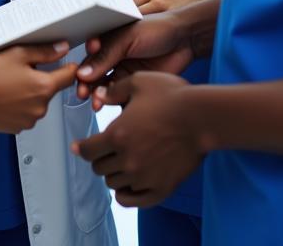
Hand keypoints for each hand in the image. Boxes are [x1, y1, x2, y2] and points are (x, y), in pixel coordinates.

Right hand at [0, 42, 75, 132]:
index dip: (68, 66)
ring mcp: (31, 120)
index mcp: (44, 87)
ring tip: (10, 85)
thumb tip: (62, 48)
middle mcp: (41, 107)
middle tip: (22, 71)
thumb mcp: (18, 54)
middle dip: (41, 80)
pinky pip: (27, 114)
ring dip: (30, 94)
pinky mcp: (19, 127)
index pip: (70, 76)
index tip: (63, 63)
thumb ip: (44, 51)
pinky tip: (6, 98)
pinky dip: (20, 107)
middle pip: (51, 89)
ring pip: (38, 102)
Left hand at [72, 72, 202, 206]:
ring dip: (114, 174)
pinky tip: (127, 186)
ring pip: (114, 184)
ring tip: (121, 163)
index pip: (87, 150)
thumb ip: (114, 90)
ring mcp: (143, 177)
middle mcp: (127, 159)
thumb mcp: (138, 82)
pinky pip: (132, 200)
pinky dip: (126, 194)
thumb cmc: (172, 97)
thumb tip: (99, 95)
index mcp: (117, 134)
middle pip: (99, 168)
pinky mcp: (160, 188)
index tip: (80, 146)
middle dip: (100, 158)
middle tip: (106, 150)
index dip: (82, 147)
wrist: (202, 117)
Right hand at [75, 11, 195, 106]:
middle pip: (93, 73)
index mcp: (108, 38)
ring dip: (97, 95)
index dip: (82, 66)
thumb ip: (107, 55)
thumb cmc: (157, 29)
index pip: (89, 54)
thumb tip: (84, 72)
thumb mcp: (128, 38)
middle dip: (87, 84)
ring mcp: (123, 70)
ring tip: (96, 103)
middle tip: (83, 93)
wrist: (185, 39)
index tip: (80, 76)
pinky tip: (108, 106)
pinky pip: (119, 95)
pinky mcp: (134, 83)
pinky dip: (112, 102)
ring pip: (104, 86)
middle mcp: (113, 55)